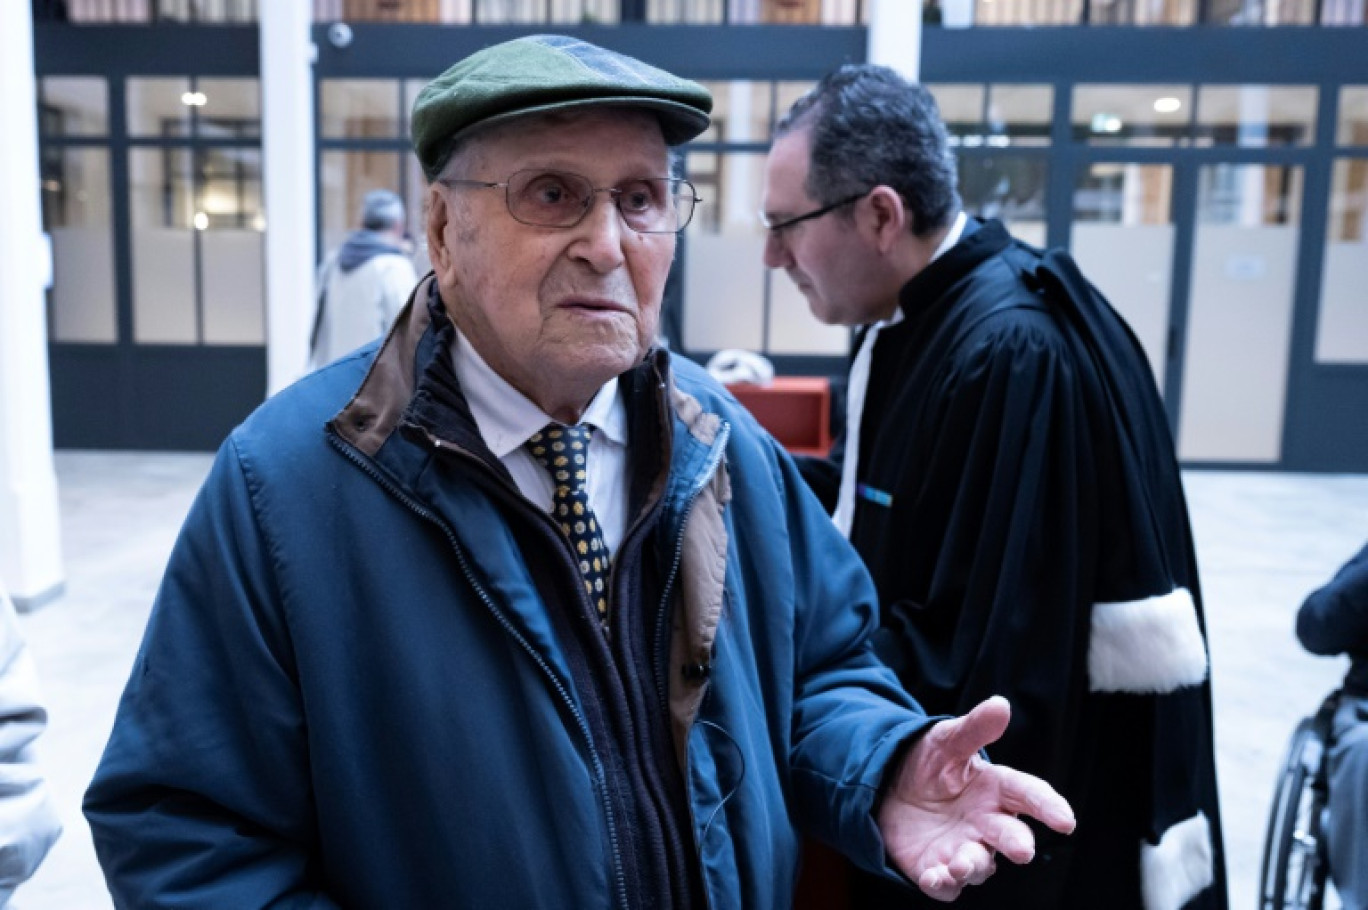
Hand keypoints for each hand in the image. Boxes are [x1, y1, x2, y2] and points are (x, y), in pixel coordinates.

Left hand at [877, 695, 1075, 901]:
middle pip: (1011, 837)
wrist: (889, 787)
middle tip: (1022, 851)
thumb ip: (974, 728)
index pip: (1029, 796)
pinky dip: (942, 884)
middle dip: (1018, 845)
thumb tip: (1001, 704)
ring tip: (959, 863)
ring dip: (973, 866)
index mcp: (996, 790)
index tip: (1065, 821)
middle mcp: (986, 824)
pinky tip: (933, 877)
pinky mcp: (938, 869)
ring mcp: (964, 849)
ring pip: (980, 866)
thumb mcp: (947, 740)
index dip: (1049, 807)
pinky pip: (946, 886)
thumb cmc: (929, 763)